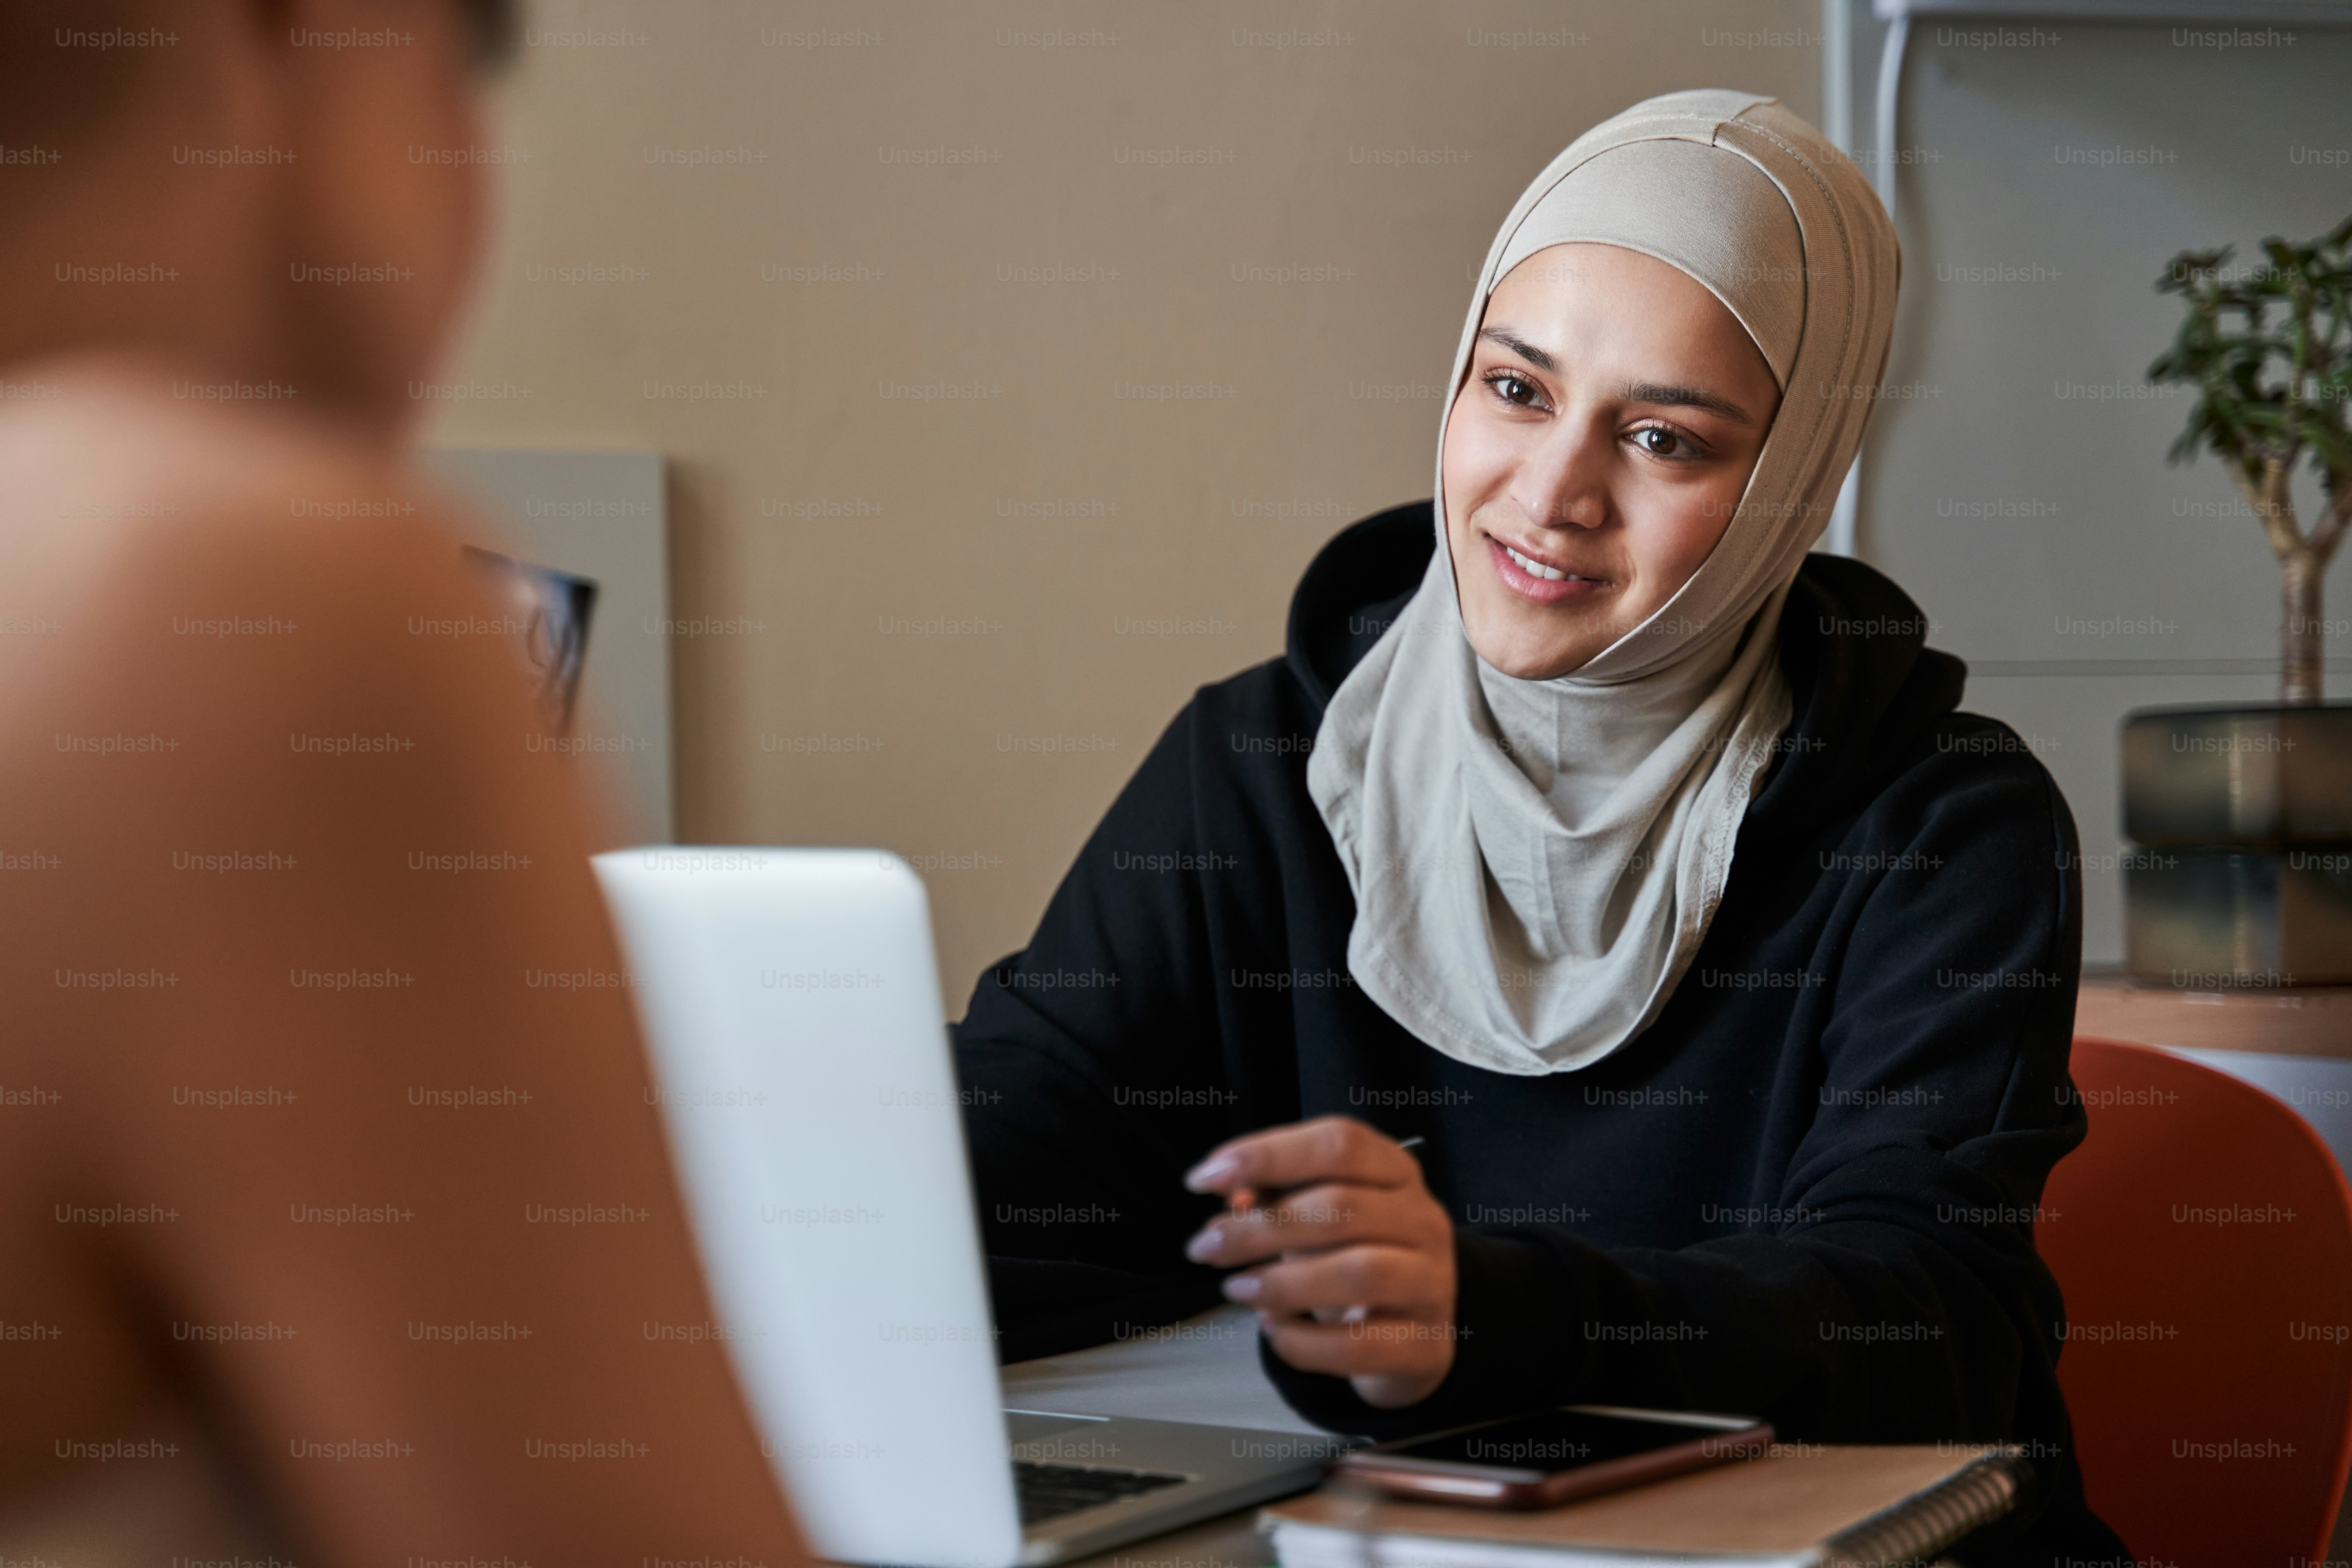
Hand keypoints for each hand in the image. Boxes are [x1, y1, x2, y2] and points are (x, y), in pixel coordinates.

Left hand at [1181, 1116, 1456, 1408]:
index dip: (1267, 1154)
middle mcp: (1423, 1219)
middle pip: (1341, 1207)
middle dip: (1258, 1227)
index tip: (1203, 1178)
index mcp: (1396, 1172)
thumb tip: (1224, 1189)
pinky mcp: (1426, 1346)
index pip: (1339, 1143)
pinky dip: (1304, 1343)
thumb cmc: (1349, 1258)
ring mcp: (1433, 1283)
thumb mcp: (1312, 1217)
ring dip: (1282, 1283)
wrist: (1407, 1334)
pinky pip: (1360, 1345)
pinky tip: (1273, 1330)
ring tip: (1236, 1289)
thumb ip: (1272, 1196)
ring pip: (1359, 1273)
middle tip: (1205, 1247)